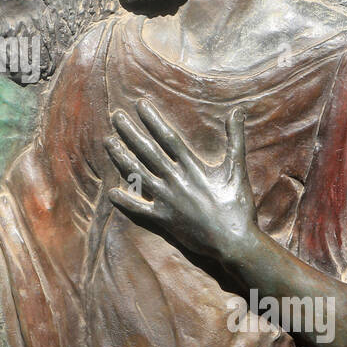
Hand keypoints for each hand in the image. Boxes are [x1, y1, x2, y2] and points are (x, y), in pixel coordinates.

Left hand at [105, 101, 257, 264]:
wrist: (233, 241)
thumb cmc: (238, 205)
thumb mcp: (237, 168)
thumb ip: (235, 138)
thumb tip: (239, 110)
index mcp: (192, 167)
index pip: (167, 137)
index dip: (153, 120)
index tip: (140, 104)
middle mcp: (175, 180)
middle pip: (147, 151)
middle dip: (130, 132)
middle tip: (116, 116)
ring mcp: (166, 200)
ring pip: (138, 174)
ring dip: (121, 157)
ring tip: (108, 142)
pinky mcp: (163, 219)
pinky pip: (139, 209)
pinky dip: (125, 201)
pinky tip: (111, 192)